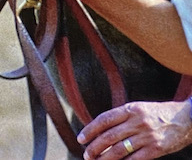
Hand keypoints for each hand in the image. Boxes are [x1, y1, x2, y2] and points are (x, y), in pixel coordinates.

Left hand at [77, 100, 191, 158]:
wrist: (185, 119)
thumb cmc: (157, 113)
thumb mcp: (138, 108)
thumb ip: (122, 117)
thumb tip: (101, 129)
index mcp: (130, 108)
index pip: (104, 119)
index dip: (91, 129)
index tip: (81, 138)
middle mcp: (137, 121)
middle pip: (109, 136)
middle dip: (95, 147)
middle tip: (86, 154)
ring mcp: (147, 136)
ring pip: (120, 149)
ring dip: (105, 157)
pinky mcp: (156, 149)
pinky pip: (135, 159)